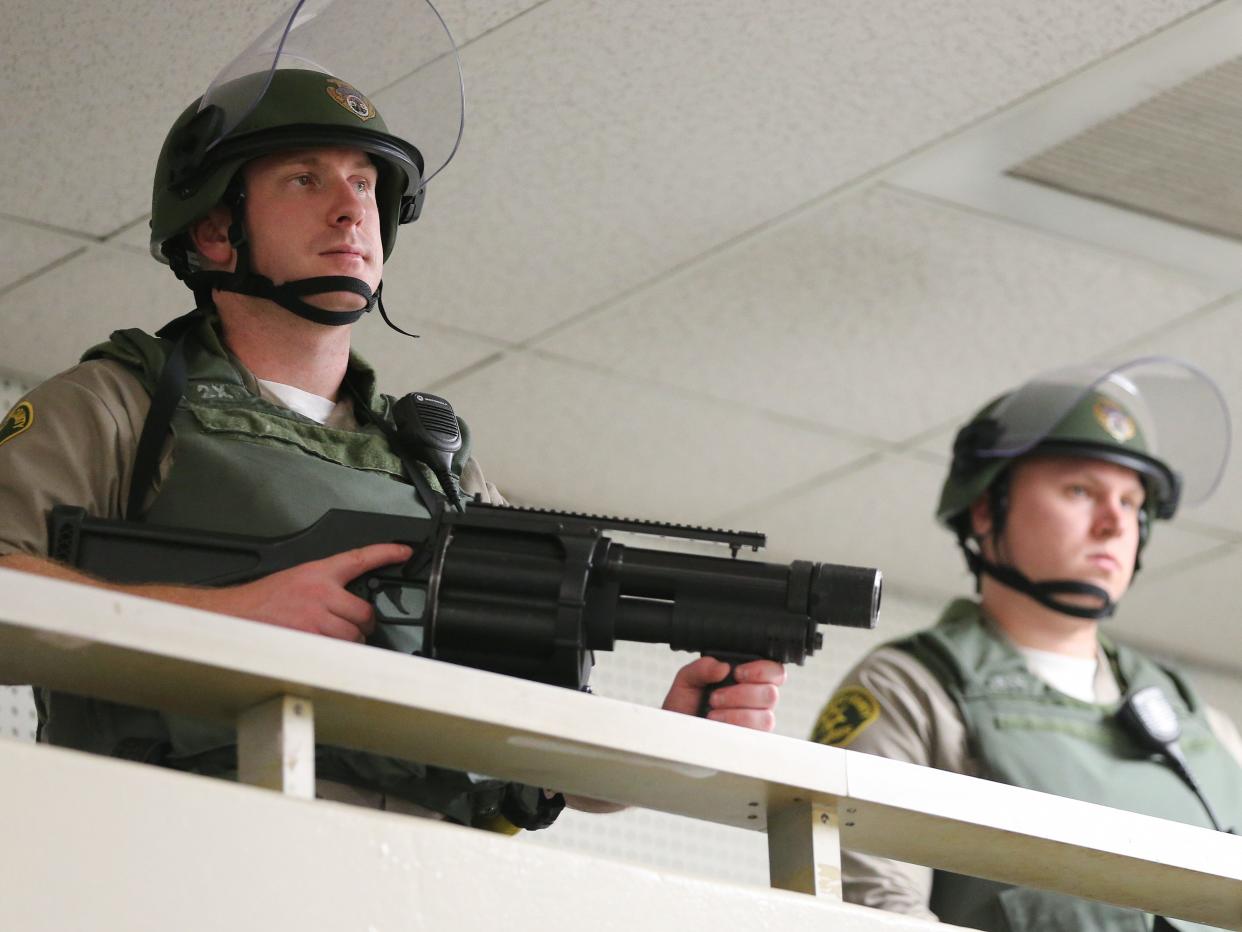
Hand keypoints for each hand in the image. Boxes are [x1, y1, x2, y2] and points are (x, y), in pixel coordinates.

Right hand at [204, 543, 412, 641]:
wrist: (235, 614)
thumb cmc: (263, 599)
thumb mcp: (296, 578)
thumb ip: (325, 587)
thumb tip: (347, 603)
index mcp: (318, 573)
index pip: (360, 558)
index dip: (386, 553)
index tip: (404, 551)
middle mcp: (321, 593)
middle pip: (364, 611)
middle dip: (365, 623)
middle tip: (358, 626)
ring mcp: (316, 617)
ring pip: (354, 635)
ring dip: (351, 641)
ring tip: (336, 638)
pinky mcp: (310, 639)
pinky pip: (338, 650)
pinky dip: (336, 653)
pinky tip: (324, 648)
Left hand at [661, 656, 785, 730]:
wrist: (675, 733)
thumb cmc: (685, 706)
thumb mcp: (688, 679)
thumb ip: (703, 667)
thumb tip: (723, 667)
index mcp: (747, 679)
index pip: (774, 671)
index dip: (762, 670)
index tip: (738, 674)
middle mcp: (756, 700)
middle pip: (771, 694)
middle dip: (741, 694)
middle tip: (715, 697)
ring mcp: (755, 722)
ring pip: (765, 717)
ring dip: (735, 714)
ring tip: (713, 713)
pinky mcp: (751, 740)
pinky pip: (755, 734)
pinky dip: (734, 727)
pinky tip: (718, 725)